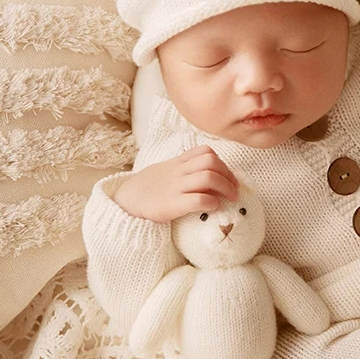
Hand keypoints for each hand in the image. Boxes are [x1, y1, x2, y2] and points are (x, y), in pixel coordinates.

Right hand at [114, 145, 238, 222]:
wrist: (124, 202)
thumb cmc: (148, 188)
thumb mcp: (165, 171)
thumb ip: (184, 168)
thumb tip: (208, 173)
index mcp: (177, 163)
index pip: (205, 151)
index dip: (221, 162)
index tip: (226, 176)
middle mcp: (178, 172)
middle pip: (211, 162)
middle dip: (228, 174)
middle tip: (235, 189)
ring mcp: (175, 187)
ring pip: (208, 177)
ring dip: (226, 187)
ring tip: (232, 198)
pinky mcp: (172, 205)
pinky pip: (198, 199)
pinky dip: (211, 202)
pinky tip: (214, 207)